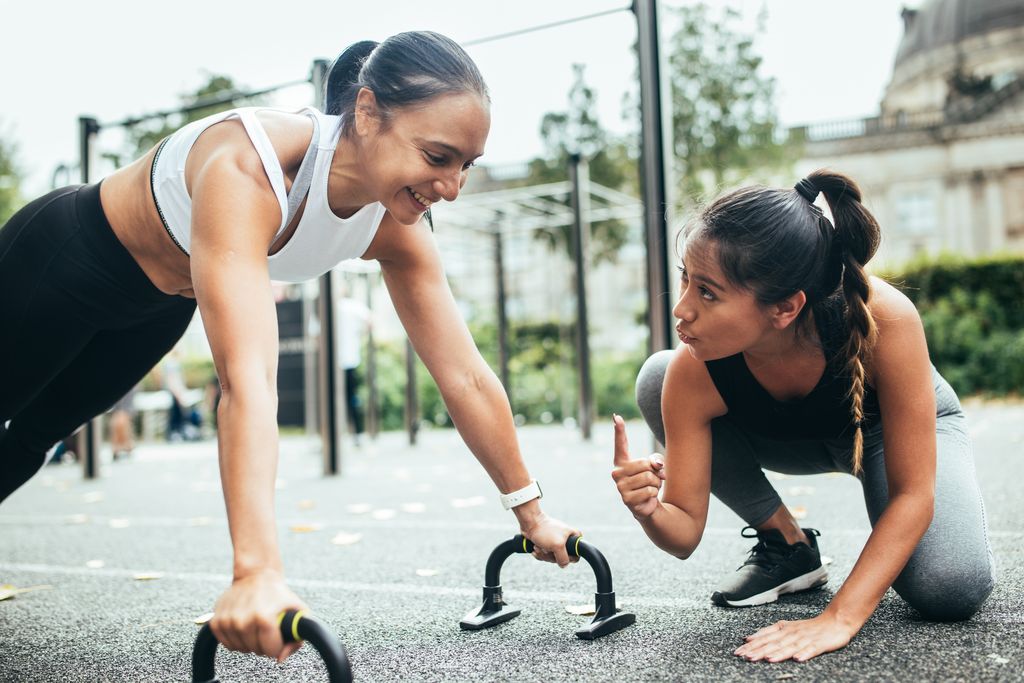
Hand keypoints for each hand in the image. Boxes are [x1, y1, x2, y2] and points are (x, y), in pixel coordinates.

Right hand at [210, 569, 308, 662]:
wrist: (256, 574)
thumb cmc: (278, 593)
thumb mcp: (298, 610)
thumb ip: (296, 638)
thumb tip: (280, 658)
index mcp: (264, 617)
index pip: (271, 651)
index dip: (277, 646)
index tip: (277, 636)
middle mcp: (242, 620)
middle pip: (256, 650)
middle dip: (264, 644)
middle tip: (267, 629)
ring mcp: (227, 621)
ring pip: (240, 649)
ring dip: (249, 642)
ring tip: (255, 626)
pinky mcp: (215, 620)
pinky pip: (226, 644)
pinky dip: (235, 639)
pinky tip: (243, 627)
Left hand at [520, 511, 579, 567]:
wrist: (530, 523)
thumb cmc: (544, 531)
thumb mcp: (557, 546)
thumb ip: (564, 558)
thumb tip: (563, 565)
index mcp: (574, 537)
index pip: (576, 555)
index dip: (567, 558)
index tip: (557, 552)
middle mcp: (567, 540)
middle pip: (562, 559)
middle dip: (551, 556)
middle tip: (545, 548)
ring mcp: (557, 543)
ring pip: (553, 558)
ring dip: (543, 554)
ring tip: (538, 546)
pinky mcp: (548, 545)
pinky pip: (546, 556)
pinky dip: (540, 554)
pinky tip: (535, 547)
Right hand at [611, 414, 665, 519]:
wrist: (647, 505)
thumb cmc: (649, 482)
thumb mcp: (654, 468)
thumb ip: (656, 462)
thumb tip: (658, 467)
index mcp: (622, 462)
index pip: (620, 444)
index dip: (619, 430)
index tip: (616, 416)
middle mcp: (617, 472)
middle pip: (645, 464)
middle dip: (655, 473)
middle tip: (653, 480)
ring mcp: (620, 486)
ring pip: (649, 477)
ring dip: (656, 484)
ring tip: (650, 489)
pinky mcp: (627, 499)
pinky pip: (650, 490)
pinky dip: (654, 494)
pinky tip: (647, 498)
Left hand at [733, 612, 857, 662]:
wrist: (835, 621)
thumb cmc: (810, 627)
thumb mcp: (786, 627)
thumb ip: (769, 633)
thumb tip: (748, 638)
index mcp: (783, 629)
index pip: (764, 637)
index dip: (751, 645)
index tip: (738, 652)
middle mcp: (792, 633)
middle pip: (774, 643)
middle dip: (759, 650)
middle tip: (746, 657)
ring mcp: (806, 639)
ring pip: (790, 647)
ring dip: (779, 653)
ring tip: (768, 659)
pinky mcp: (819, 644)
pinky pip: (811, 649)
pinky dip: (805, 653)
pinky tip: (798, 659)